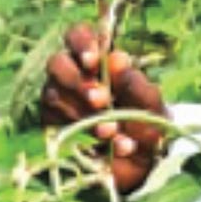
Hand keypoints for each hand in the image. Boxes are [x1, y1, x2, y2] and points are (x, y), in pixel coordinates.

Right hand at [40, 22, 169, 194]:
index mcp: (97, 60)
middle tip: (101, 100)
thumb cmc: (146, 123)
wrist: (142, 165)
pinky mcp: (51, 127)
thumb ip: (135, 83)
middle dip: (78, 81)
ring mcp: (58, 101)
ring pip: (52, 95)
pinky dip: (78, 134)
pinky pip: (52, 124)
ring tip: (112, 132)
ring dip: (83, 113)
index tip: (94, 61)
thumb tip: (117, 58)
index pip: (77, 35)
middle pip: (57, 63)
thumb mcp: (150, 105)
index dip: (81, 43)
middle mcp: (72, 76)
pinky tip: (103, 145)